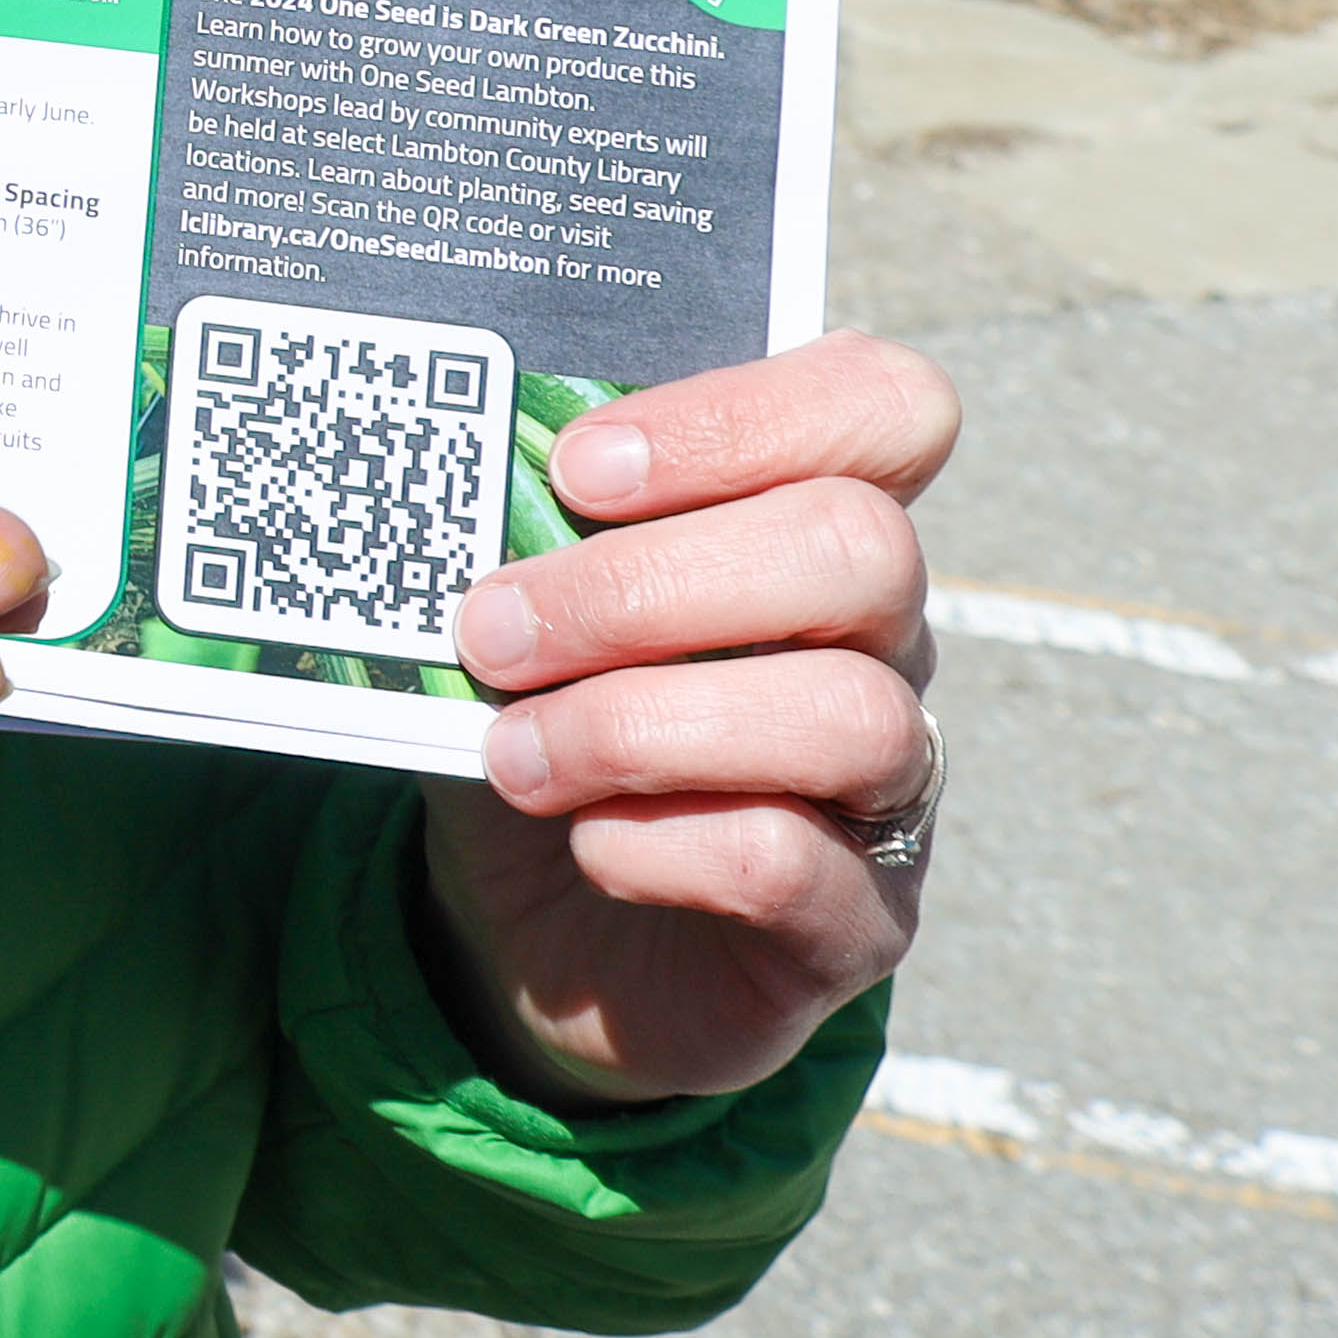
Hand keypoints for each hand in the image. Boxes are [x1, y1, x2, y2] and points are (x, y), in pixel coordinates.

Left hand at [422, 333, 960, 1104]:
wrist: (538, 931)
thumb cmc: (539, 727)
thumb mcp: (515, 614)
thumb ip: (512, 535)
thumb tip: (449, 478)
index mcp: (807, 525)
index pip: (885, 407)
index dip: (748, 416)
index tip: (581, 470)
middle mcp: (882, 643)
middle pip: (862, 551)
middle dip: (644, 585)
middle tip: (495, 632)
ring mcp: (887, 785)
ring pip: (847, 712)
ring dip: (637, 723)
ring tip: (514, 754)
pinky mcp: (857, 920)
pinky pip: (794, 862)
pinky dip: (659, 844)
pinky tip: (586, 841)